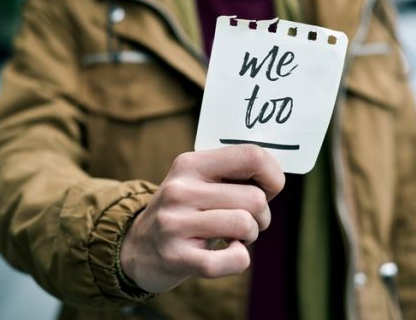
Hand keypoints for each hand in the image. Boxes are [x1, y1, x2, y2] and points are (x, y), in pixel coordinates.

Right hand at [119, 144, 284, 292]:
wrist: (138, 247)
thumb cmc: (185, 211)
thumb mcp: (198, 180)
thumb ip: (234, 173)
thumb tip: (277, 178)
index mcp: (190, 163)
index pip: (251, 156)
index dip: (273, 176)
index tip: (268, 190)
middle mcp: (180, 190)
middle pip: (255, 198)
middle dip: (262, 215)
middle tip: (246, 221)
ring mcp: (175, 223)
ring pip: (246, 225)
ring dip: (250, 236)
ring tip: (233, 236)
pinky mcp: (177, 257)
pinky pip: (234, 259)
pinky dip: (239, 259)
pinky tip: (226, 253)